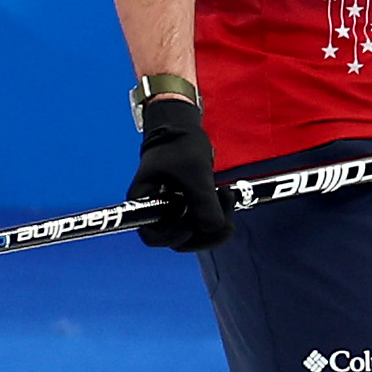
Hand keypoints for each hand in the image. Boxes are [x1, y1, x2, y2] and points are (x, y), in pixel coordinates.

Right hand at [129, 92, 231, 251]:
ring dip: (217, 223)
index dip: (173, 237)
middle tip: (222, 214)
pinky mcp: (191, 208)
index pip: (153, 237)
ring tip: (226, 196)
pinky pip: (206, 223)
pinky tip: (225, 195)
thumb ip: (202, 201)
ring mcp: (176, 212)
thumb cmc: (180, 146)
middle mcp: (158, 212)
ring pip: (197, 234)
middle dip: (205, 232)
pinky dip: (221, 215)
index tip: (190, 223)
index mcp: (145, 202)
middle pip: (179, 241)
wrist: (184, 130)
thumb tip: (212, 228)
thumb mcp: (194, 171)